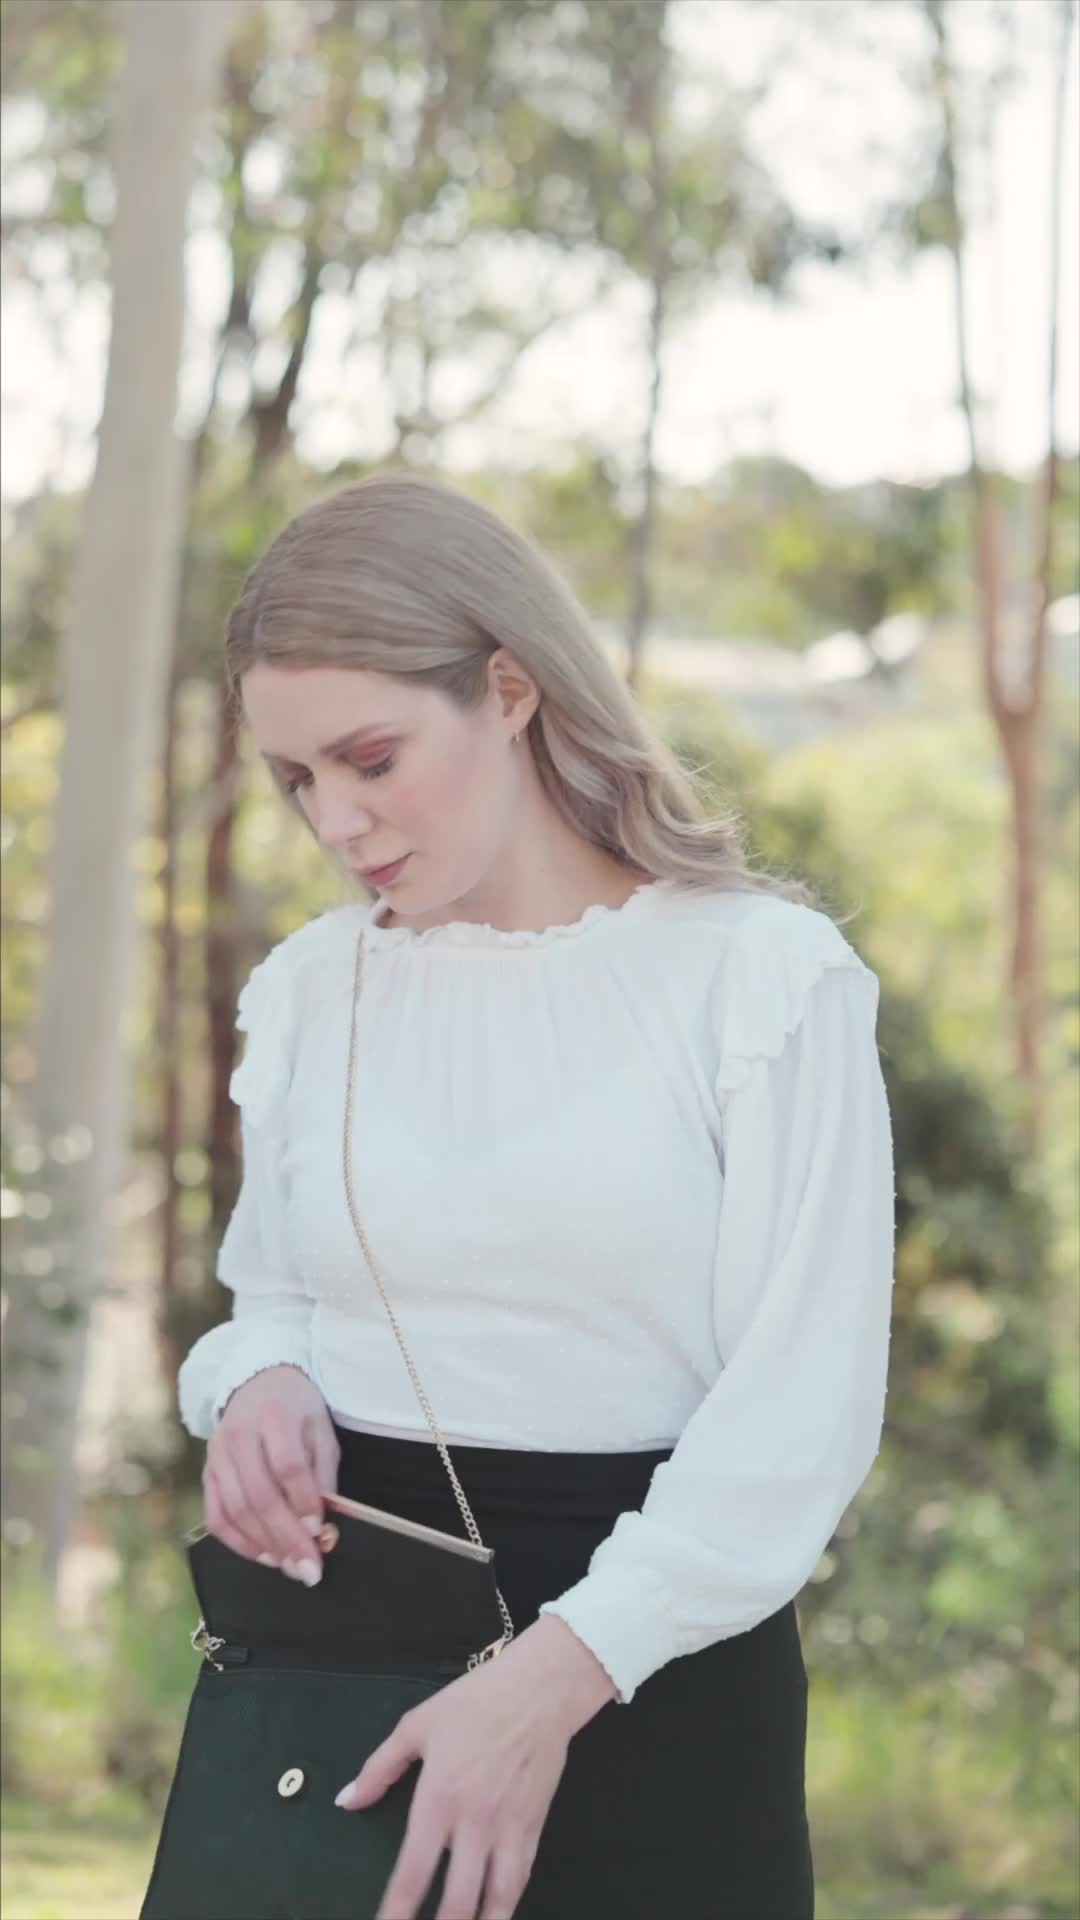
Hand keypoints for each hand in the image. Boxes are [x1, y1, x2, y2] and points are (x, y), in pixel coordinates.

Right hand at [203, 1364, 339, 1583]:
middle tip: (308, 1569)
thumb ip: (322, 1473)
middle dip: (286, 1538)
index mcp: (274, 1417)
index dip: (304, 1502)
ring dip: (264, 1546)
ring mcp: (217, 1456)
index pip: (287, 1465)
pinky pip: (216, 1516)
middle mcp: (239, 1436)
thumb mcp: (320, 1429)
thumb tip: (322, 1525)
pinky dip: (238, 1543)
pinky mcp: (206, 1473)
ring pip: (236, 1511)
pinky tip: (263, 1556)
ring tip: (290, 1567)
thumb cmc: (296, 1409)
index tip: (320, 1532)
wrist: (255, 1381)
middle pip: (259, 1495)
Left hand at [334, 1615, 616, 1919]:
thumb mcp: (417, 1725)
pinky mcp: (535, 1826)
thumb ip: (379, 1768)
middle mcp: (474, 1822)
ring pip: (496, 1899)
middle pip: (456, 1899)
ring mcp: (509, 1828)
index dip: (397, 1910)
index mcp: (439, 1797)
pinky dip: (507, 1904)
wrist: (538, 1690)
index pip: (413, 1871)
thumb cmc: (475, 1702)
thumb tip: (347, 1800)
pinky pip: (521, 1878)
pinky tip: (496, 1914)